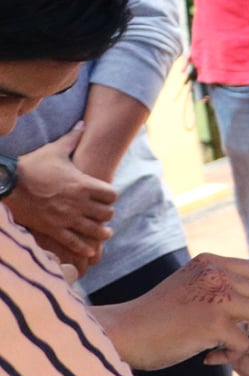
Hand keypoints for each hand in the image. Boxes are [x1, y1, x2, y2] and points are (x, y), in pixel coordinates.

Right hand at [6, 124, 116, 268]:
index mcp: (82, 184)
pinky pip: (74, 243)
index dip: (111, 196)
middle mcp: (78, 202)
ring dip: (101, 232)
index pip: (111, 195)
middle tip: (104, 214)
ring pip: (95, 230)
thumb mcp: (54, 150)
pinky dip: (83, 248)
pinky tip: (90, 251)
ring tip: (104, 233)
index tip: (106, 197)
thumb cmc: (31, 165)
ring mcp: (66, 217)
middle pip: (107, 214)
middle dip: (107, 214)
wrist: (7, 184)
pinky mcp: (52, 229)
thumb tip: (83, 123)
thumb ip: (73, 138)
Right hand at [95, 253, 248, 371]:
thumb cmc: (154, 318)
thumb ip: (218, 285)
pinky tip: (210, 358)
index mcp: (211, 262)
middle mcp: (217, 274)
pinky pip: (246, 342)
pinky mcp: (212, 324)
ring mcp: (217, 297)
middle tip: (246, 337)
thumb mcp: (189, 287)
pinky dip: (234, 355)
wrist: (120, 334)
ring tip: (235, 349)